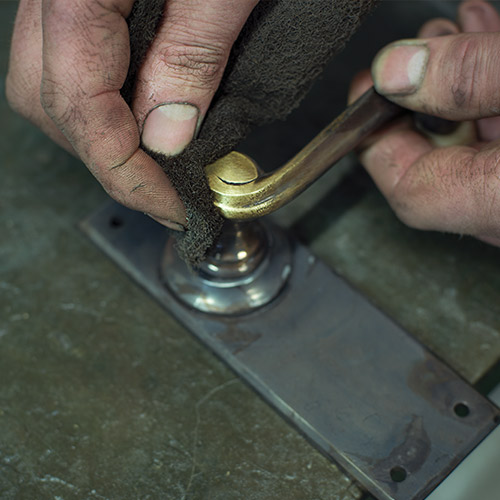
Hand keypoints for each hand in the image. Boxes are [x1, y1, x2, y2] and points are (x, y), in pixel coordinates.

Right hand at [6, 0, 257, 230]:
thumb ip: (190, 56)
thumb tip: (168, 138)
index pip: (81, 109)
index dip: (130, 176)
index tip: (175, 209)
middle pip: (49, 103)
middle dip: (110, 162)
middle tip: (167, 191)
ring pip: (55, 84)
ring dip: (107, 134)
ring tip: (163, 161)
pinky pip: (78, 60)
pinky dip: (110, 100)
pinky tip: (149, 112)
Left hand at [350, 0, 499, 246]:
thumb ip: (471, 77)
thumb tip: (397, 73)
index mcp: (499, 198)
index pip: (410, 190)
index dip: (376, 141)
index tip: (364, 94)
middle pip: (439, 164)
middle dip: (420, 97)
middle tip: (416, 51)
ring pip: (475, 146)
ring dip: (459, 86)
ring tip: (456, 36)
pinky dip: (491, 92)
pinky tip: (491, 48)